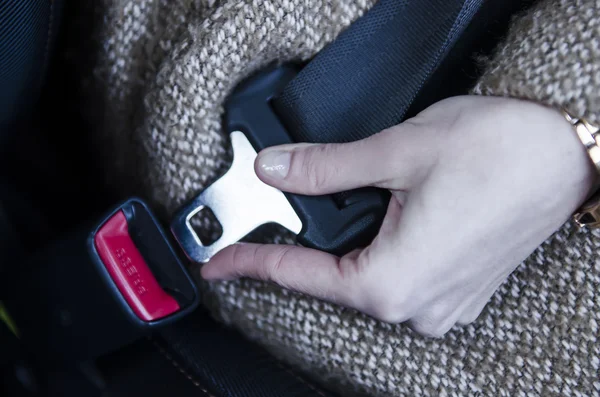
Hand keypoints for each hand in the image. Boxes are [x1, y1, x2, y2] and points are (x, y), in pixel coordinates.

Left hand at [201, 96, 595, 336]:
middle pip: (331, 280)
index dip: (250, 264)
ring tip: (326, 217)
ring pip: (364, 279)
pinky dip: (373, 252)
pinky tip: (373, 224)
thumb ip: (327, 168)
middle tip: (266, 225)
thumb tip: (277, 169)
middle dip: (297, 251)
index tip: (217, 263)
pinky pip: (396, 278)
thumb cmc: (501, 152)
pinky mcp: (456, 287)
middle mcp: (417, 305)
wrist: (567, 152)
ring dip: (339, 248)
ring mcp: (441, 301)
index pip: (299, 276)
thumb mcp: (397, 152)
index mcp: (394, 282)